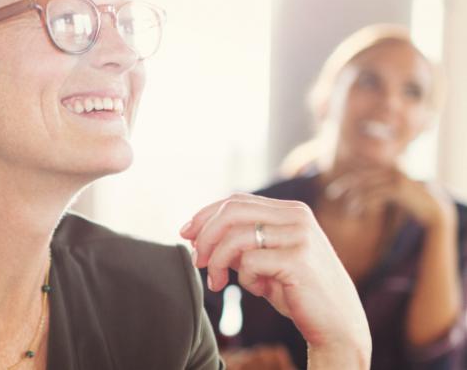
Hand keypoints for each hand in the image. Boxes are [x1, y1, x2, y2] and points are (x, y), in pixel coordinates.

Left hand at [181, 194, 369, 367]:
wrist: (337, 324)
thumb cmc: (297, 292)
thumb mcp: (265, 261)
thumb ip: (240, 244)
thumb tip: (197, 234)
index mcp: (290, 211)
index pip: (237, 201)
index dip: (205, 215)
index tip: (186, 234)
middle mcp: (297, 216)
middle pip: (231, 211)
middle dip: (205, 236)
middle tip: (196, 260)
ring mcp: (300, 235)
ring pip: (235, 237)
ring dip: (216, 262)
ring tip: (217, 283)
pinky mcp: (298, 259)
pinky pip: (249, 262)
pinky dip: (243, 278)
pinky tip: (257, 289)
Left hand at [325, 167, 455, 230]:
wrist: (432, 207)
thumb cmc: (408, 199)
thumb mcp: (391, 190)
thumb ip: (377, 185)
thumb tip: (355, 188)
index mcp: (388, 166)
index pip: (361, 168)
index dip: (346, 176)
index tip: (334, 185)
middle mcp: (390, 169)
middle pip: (360, 175)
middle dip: (344, 185)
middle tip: (331, 194)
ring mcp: (394, 178)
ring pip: (366, 186)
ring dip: (353, 199)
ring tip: (347, 209)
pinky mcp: (398, 189)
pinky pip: (374, 195)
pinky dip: (363, 203)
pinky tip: (356, 211)